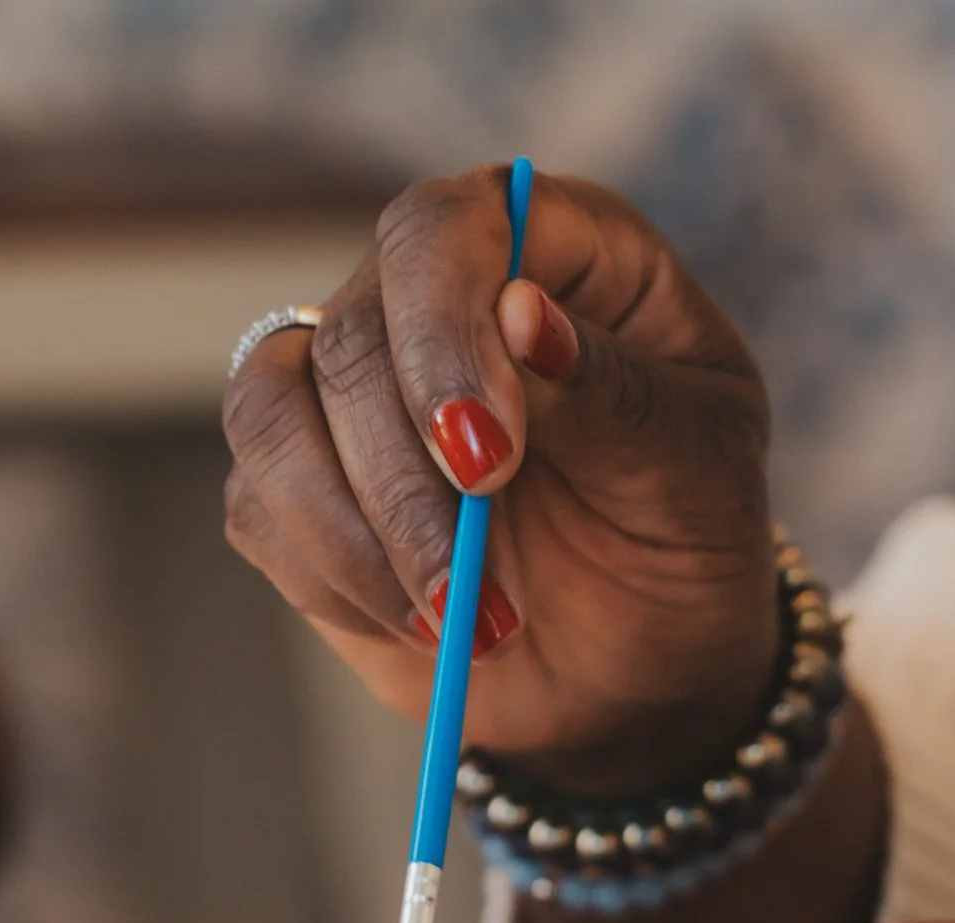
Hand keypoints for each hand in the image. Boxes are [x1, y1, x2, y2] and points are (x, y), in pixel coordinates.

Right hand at [222, 168, 775, 794]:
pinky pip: (257, 506)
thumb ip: (614, 392)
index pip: (441, 233)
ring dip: (351, 536)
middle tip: (472, 588)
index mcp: (544, 250)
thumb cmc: (683, 533)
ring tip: (455, 620)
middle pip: (350, 339)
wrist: (640, 657)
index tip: (486, 458)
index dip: (442, 335)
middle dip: (404, 481)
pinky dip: (331, 578)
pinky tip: (418, 624)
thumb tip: (521, 316)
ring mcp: (350, 386)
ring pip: (270, 416)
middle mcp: (428, 295)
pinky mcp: (298, 481)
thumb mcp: (696, 466)